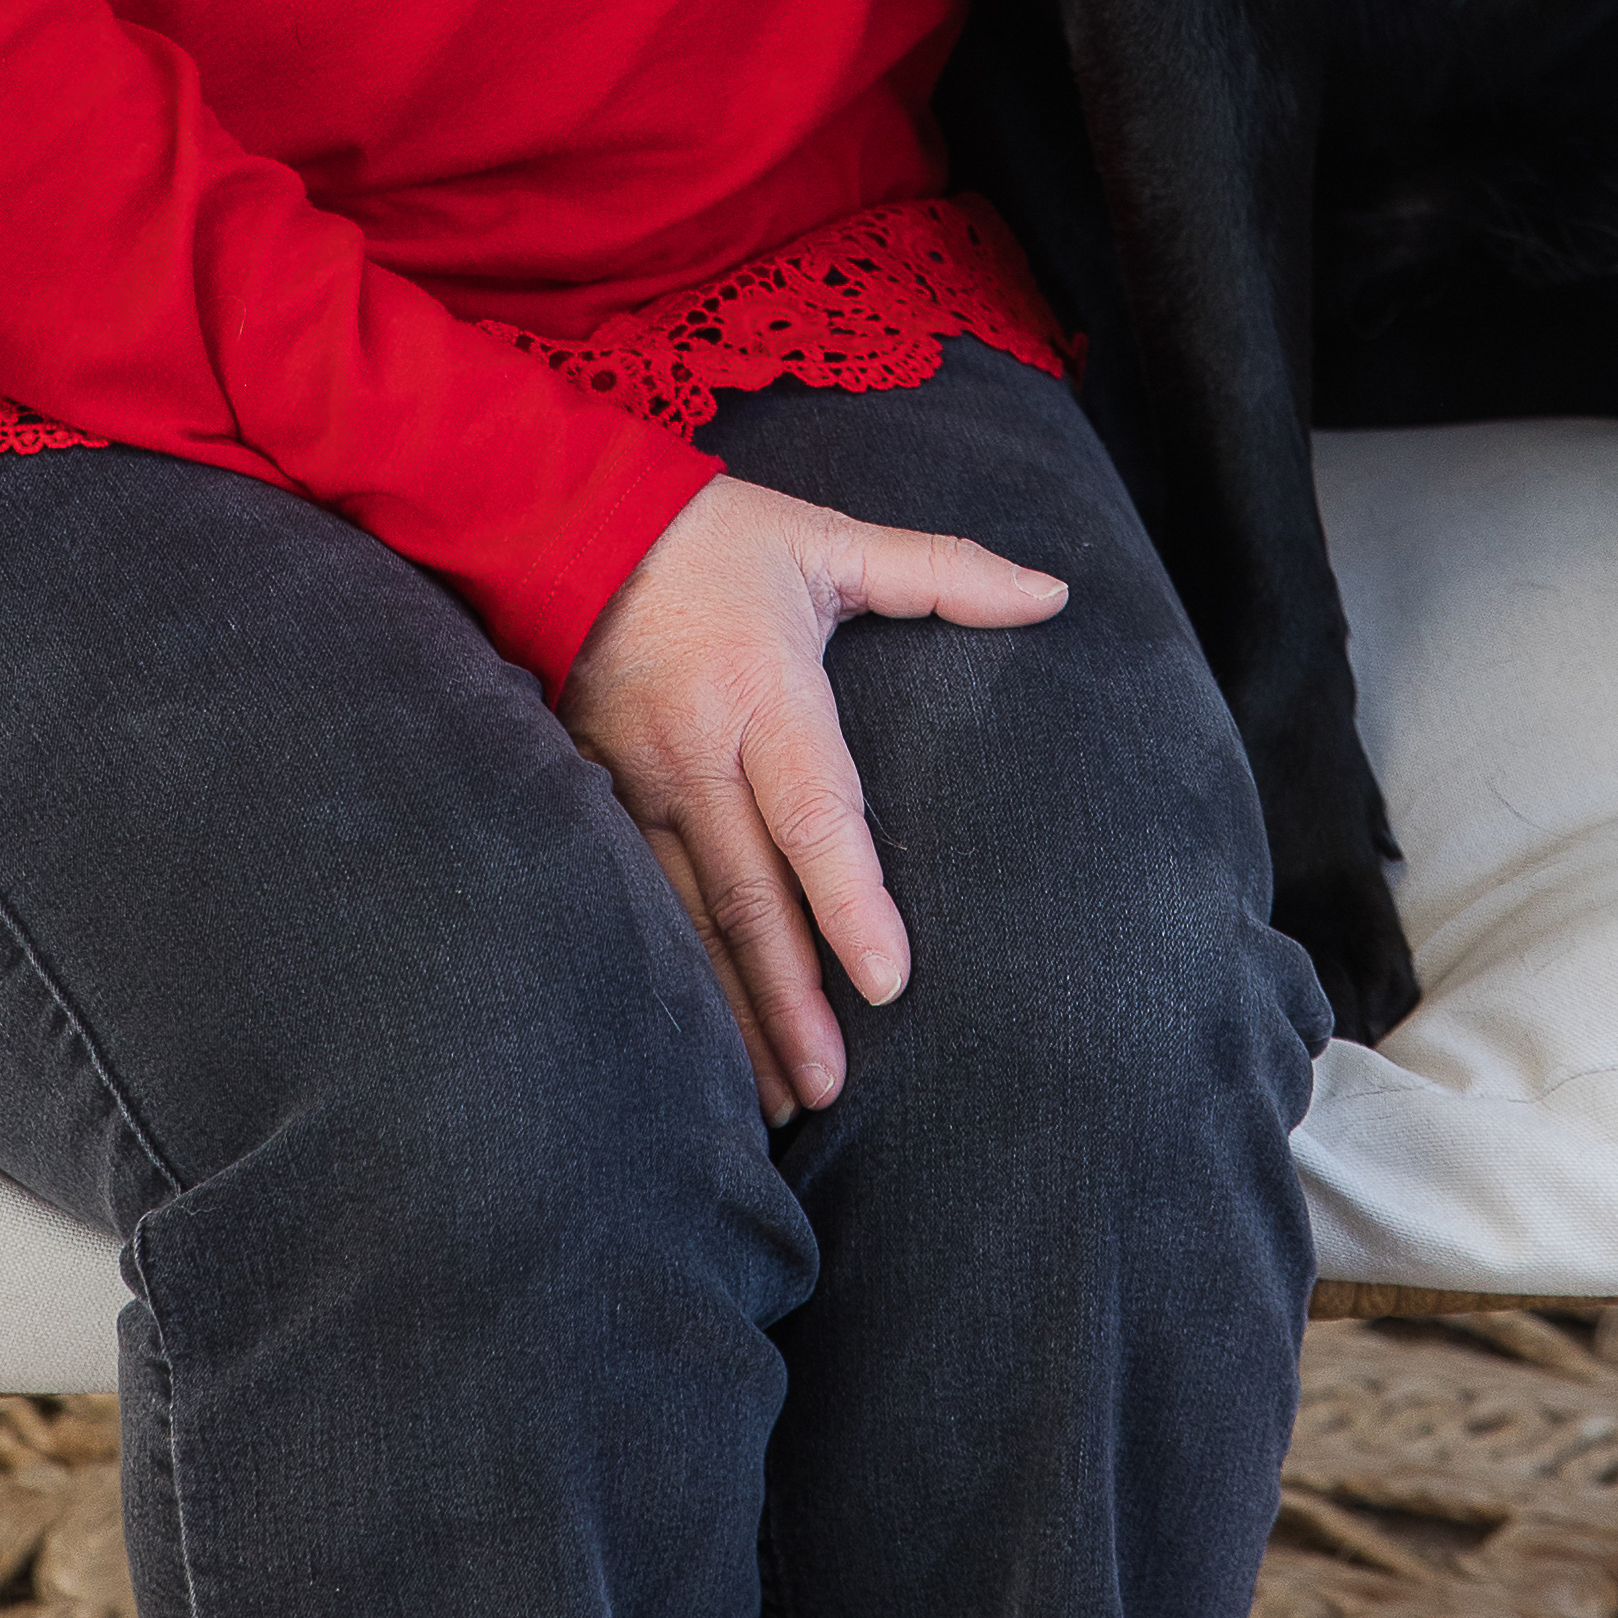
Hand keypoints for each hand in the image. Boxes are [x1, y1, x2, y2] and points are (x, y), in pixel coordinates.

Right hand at [559, 473, 1066, 1121]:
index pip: (816, 812)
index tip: (889, 981)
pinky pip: (638, 903)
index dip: (850, 901)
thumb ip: (944, 570)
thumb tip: (1053, 593)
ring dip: (735, 1010)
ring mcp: (637, 783)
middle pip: (752, 895)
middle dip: (792, 999)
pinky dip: (674, 975)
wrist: (563, 521)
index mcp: (763, 686)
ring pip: (692, 919)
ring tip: (779, 1097)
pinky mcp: (594, 798)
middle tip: (832, 1089)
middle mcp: (697, 748)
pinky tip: (698, 1039)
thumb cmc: (718, 536)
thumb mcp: (829, 542)